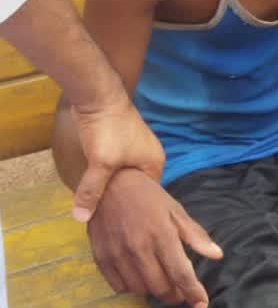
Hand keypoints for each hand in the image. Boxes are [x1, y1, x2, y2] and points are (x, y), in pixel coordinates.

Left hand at [70, 96, 164, 223]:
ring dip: (116, 184)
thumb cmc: (109, 131)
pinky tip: (98, 182)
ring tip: (103, 201)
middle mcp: (150, 155)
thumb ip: (92, 191)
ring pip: (128, 174)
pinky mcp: (123, 140)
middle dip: (125, 197)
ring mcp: (137, 147)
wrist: (99, 97)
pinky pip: (120, 164)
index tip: (122, 221)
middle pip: (139, 184)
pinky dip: (111, 173)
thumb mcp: (100, 164)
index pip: (150, 194)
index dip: (137, 208)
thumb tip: (81, 219)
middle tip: (110, 214)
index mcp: (155, 162)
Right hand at [87, 169, 222, 307]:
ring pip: (140, 289)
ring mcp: (117, 254)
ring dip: (154, 291)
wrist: (110, 184)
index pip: (181, 273)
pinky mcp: (101, 257)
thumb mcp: (176, 211)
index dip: (193, 292)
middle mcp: (139, 247)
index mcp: (162, 234)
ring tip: (162, 282)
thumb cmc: (149, 197)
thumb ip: (196, 236)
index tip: (202, 304)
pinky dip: (132, 287)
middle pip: (160, 287)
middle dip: (175, 295)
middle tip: (181, 291)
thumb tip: (217, 255)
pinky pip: (119, 286)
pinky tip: (140, 277)